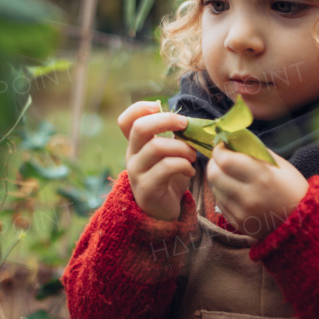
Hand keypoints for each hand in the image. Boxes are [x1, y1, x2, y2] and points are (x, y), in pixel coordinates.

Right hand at [119, 100, 197, 221]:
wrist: (164, 212)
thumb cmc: (169, 178)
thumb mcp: (170, 154)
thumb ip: (174, 136)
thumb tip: (190, 120)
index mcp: (136, 145)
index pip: (125, 121)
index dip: (139, 108)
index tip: (158, 106)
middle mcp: (132, 156)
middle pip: (140, 128)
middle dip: (166, 120)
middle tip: (185, 124)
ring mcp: (137, 173)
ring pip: (156, 147)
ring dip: (181, 147)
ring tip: (192, 155)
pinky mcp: (146, 188)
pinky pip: (166, 168)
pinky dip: (184, 165)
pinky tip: (190, 171)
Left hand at [207, 143, 308, 241]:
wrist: (301, 221)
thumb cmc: (292, 188)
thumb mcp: (279, 165)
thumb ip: (255, 151)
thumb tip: (233, 140)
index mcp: (262, 177)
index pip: (226, 160)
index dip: (219, 150)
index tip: (222, 146)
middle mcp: (249, 196)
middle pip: (214, 175)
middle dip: (214, 163)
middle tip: (221, 159)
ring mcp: (242, 212)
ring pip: (215, 189)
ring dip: (219, 179)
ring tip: (230, 176)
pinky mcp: (238, 224)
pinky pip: (221, 204)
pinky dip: (224, 194)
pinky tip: (235, 191)